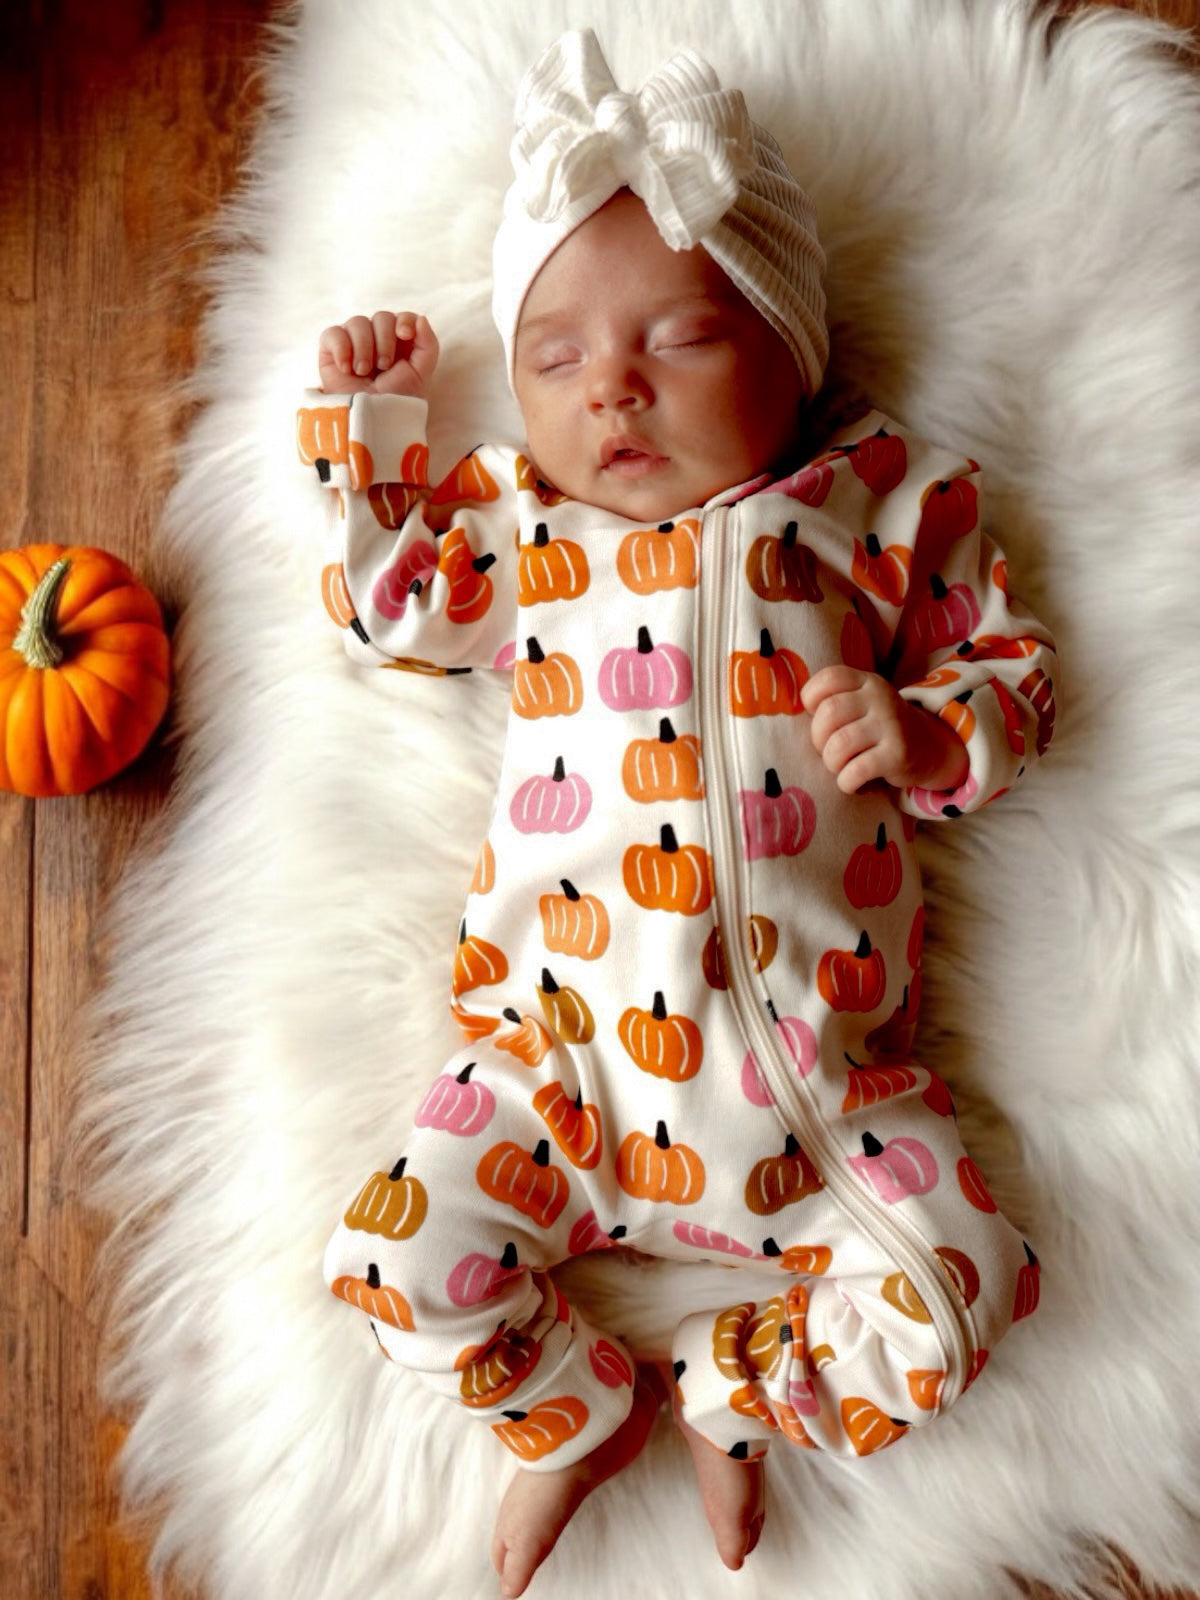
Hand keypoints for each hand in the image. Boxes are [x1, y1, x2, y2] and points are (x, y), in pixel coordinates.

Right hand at [317, 311, 438, 396]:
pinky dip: (341, 349)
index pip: (402, 317)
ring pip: (357, 322)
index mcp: (399, 345)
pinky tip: (347, 369)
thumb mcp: (420, 375)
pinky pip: (333, 333)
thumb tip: (421, 318)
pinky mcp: (330, 351)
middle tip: (383, 367)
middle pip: (381, 317)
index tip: (405, 335)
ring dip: (364, 347)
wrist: (369, 421)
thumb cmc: (395, 401)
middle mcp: (376, 340)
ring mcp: (352, 344)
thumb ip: (428, 345)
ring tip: (363, 372)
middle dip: (385, 341)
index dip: (404, 320)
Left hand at [801, 665, 969, 794]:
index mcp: (866, 682)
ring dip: (831, 763)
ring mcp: (890, 724)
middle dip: (818, 739)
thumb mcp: (861, 705)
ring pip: (839, 745)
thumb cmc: (878, 729)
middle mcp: (880, 698)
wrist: (927, 748)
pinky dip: (846, 782)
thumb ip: (833, 701)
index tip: (817, 716)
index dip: (811, 698)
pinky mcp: (898, 754)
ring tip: (841, 767)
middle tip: (828, 750)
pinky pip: (856, 771)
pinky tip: (852, 782)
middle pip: (828, 714)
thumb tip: (791, 715)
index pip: (829, 678)